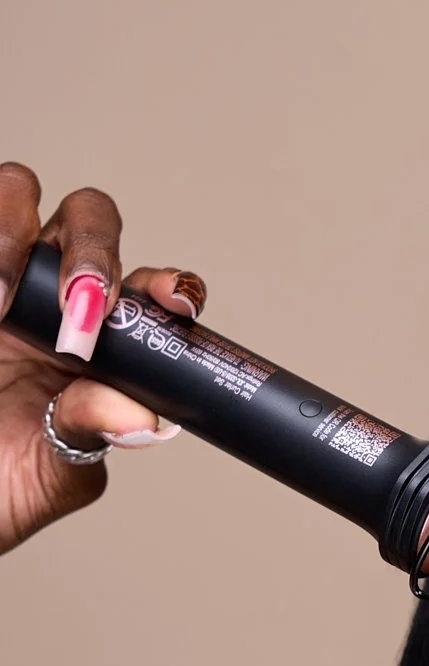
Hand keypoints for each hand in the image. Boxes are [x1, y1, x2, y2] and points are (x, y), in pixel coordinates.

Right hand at [0, 162, 205, 552]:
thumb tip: (145, 418)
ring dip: (13, 230)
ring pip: (16, 191)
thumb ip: (92, 437)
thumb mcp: (48, 474)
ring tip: (1, 300)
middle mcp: (49, 293)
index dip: (169, 285)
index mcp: (98, 339)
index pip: (148, 289)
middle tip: (81, 306)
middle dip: (94, 248)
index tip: (174, 303)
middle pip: (91, 218)